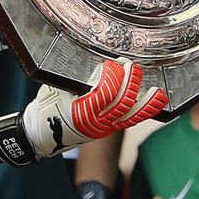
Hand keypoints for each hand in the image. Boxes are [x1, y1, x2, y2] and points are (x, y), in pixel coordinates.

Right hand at [20, 58, 167, 159]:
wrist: (41, 135)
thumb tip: (103, 69)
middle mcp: (96, 124)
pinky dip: (141, 111)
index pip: (106, 93)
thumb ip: (80, 80)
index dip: (114, 76)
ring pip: (131, 117)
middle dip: (131, 83)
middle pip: (123, 104)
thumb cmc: (46, 108)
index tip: (114, 63)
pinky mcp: (108, 131)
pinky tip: (151, 102)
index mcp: (81, 112)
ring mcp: (104, 130)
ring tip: (157, 92)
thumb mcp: (58, 89)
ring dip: (145, 103)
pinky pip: (129, 121)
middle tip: (133, 67)